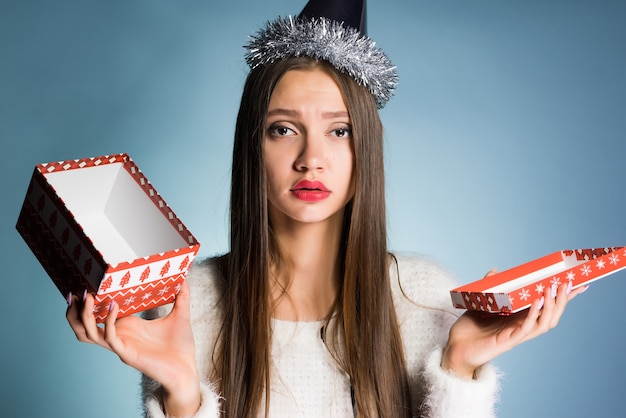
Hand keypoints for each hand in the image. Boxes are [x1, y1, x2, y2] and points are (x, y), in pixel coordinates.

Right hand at [66, 280, 200, 415]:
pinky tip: (113, 306)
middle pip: (84, 327)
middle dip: (76, 312)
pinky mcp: (126, 354)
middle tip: (78, 293)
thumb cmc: (181, 346)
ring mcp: (121, 345)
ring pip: (89, 334)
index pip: (99, 315)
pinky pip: (109, 338)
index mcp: (127, 326)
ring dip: (84, 317)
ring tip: (88, 297)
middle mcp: (119, 336)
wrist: (187, 369)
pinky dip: (108, 322)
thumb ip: (181, 296)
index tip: (85, 284)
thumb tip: (184, 276)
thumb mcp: (180, 315)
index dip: (88, 304)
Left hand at [442, 274, 586, 378]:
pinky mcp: (507, 341)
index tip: (578, 284)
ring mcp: (516, 335)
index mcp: (519, 319)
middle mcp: (521, 328)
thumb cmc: (469, 329)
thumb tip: (496, 271)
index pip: (546, 308)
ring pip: (543, 323)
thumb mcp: (480, 303)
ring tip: (553, 290)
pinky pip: (526, 329)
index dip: (563, 298)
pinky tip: (537, 303)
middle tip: (570, 284)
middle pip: (551, 316)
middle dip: (562, 301)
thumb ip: (490, 288)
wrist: (456, 348)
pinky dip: (533, 315)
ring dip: (551, 307)